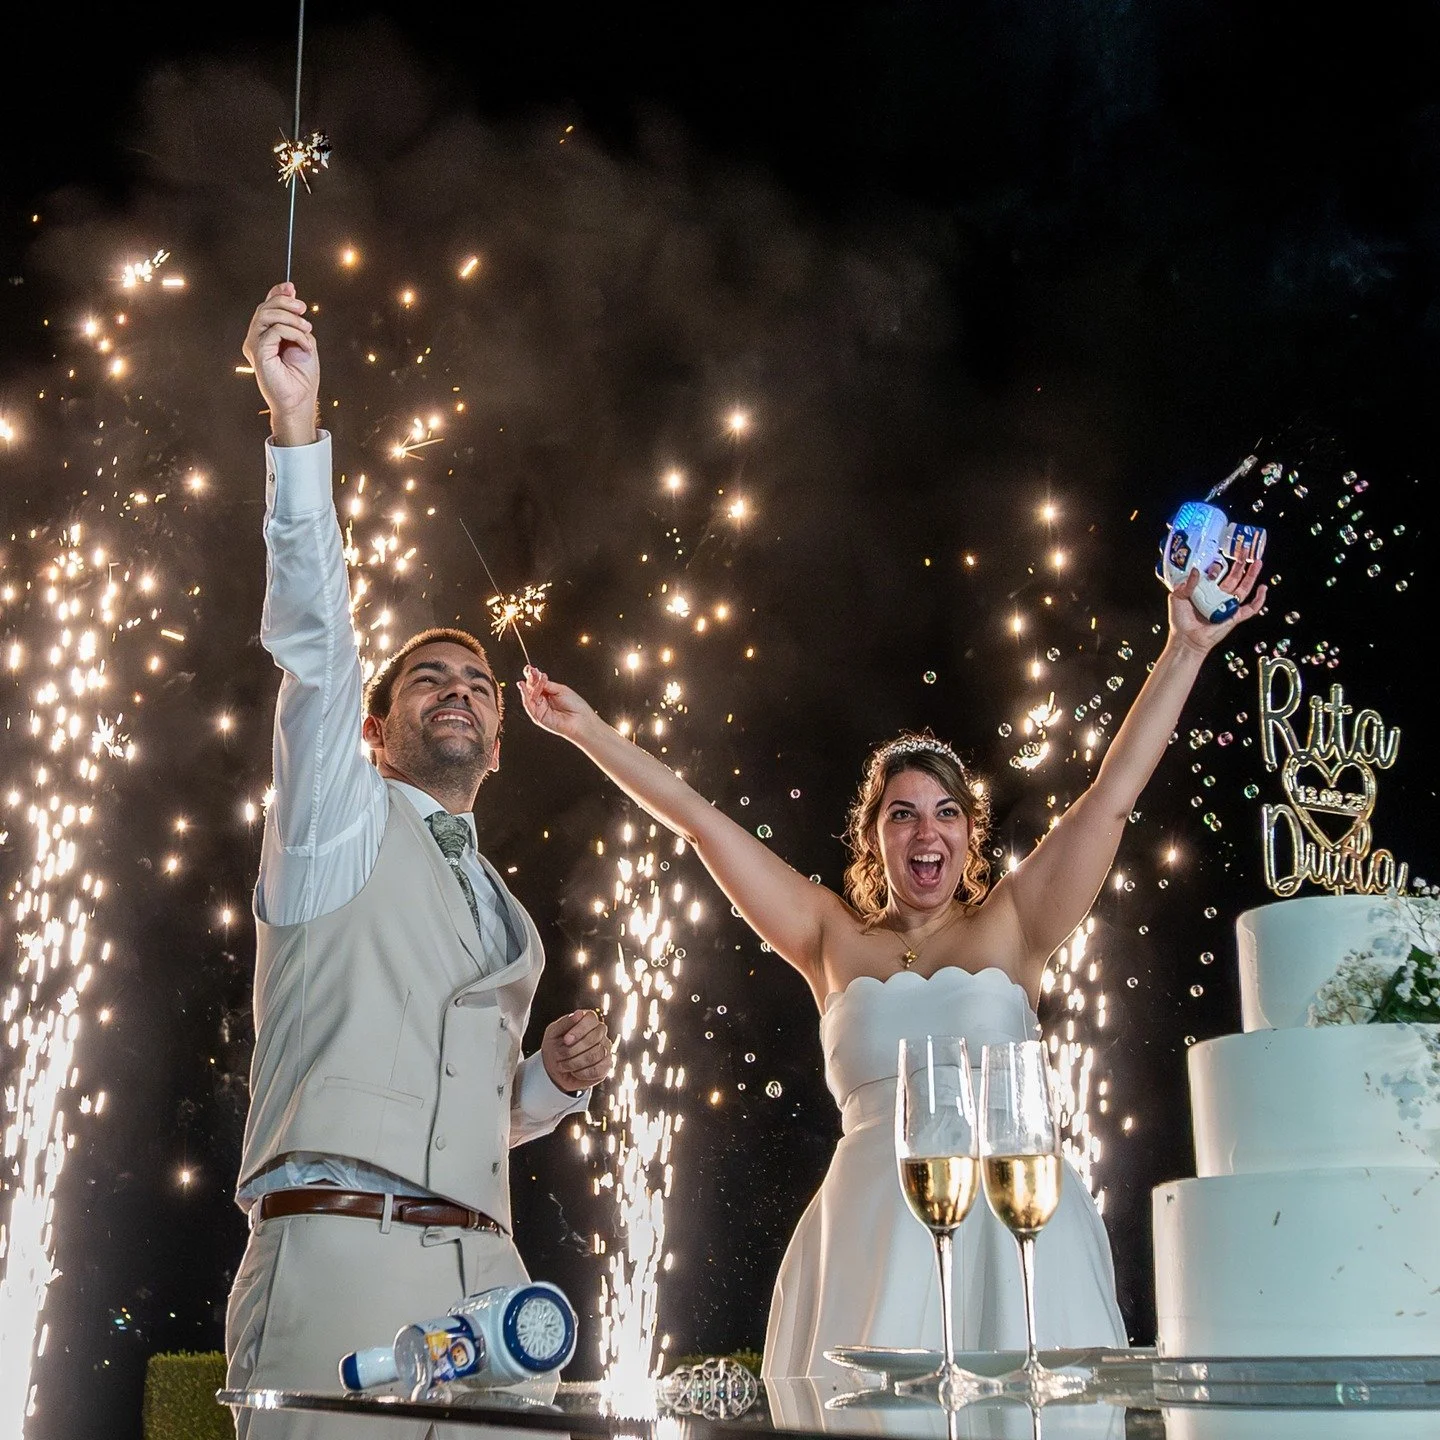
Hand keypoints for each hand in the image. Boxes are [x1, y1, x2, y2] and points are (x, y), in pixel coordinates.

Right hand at [242, 282, 318, 445]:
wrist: (300, 400)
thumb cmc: (302, 376)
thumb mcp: (302, 340)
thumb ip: (295, 321)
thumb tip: (291, 295)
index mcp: (265, 335)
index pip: (266, 307)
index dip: (276, 293)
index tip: (291, 287)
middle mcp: (256, 339)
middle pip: (264, 308)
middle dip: (285, 303)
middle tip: (303, 309)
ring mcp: (254, 345)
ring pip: (265, 315)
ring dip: (290, 318)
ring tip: (306, 329)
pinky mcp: (258, 352)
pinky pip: (274, 331)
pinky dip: (292, 333)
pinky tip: (303, 344)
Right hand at [519, 665, 597, 740]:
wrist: (581, 719)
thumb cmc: (575, 706)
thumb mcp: (560, 689)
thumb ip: (546, 684)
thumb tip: (537, 676)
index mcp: (549, 693)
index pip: (537, 683)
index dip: (533, 675)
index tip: (529, 668)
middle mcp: (543, 700)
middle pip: (532, 688)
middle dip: (530, 678)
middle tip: (531, 670)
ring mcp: (540, 708)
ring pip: (528, 696)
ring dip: (527, 685)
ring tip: (528, 677)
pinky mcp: (537, 716)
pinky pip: (529, 705)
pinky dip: (525, 695)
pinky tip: (524, 687)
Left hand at [541, 1008, 614, 1092]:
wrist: (555, 1068)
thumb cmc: (555, 1046)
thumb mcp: (553, 1032)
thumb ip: (565, 1022)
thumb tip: (579, 1013)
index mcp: (588, 1019)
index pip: (591, 1020)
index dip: (579, 1030)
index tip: (565, 1040)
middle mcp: (600, 1032)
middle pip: (593, 1038)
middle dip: (573, 1050)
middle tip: (560, 1056)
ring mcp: (605, 1048)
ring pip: (596, 1054)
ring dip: (576, 1062)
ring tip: (564, 1065)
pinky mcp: (605, 1065)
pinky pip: (598, 1070)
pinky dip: (582, 1073)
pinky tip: (574, 1071)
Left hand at [1168, 536, 1266, 653]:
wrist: (1186, 638)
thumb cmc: (1180, 621)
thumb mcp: (1177, 597)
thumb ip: (1187, 584)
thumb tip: (1197, 570)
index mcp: (1206, 591)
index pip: (1217, 574)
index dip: (1218, 566)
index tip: (1219, 557)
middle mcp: (1219, 597)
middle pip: (1234, 577)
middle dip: (1241, 564)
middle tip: (1245, 550)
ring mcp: (1228, 606)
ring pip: (1244, 588)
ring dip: (1252, 575)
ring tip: (1257, 562)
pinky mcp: (1235, 616)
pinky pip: (1251, 608)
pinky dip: (1259, 599)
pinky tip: (1263, 589)